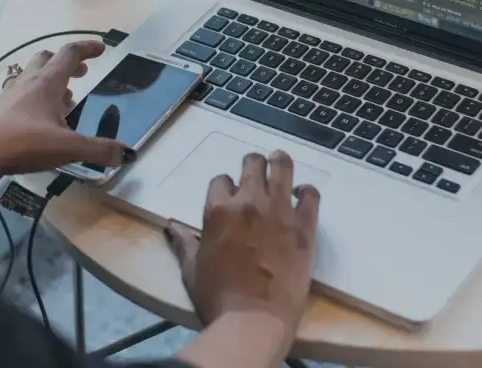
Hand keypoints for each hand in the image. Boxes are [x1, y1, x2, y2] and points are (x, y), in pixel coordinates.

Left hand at [0, 40, 131, 178]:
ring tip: (65, 98)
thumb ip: (99, 150)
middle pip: (47, 58)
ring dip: (51, 80)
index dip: (87, 48)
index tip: (101, 48)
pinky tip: (41, 119)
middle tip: (81, 73)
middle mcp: (28, 82)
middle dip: (67, 62)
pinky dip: (36, 98)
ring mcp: (11, 94)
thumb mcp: (68, 148)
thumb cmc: (24, 143)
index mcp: (47, 83)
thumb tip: (127, 154)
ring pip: (32, 75)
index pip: (70, 54)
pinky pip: (22, 94)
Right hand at [165, 151, 319, 348]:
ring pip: (282, 167)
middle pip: (252, 164)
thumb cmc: (218, 297)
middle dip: (252, 165)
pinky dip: (306, 191)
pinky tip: (303, 194)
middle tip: (255, 171)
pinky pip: (310, 195)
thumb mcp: (191, 269)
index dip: (224, 187)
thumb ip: (184, 243)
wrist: (254, 319)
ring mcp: (279, 212)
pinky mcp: (304, 226)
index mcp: (219, 210)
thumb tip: (171, 227)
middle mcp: (249, 202)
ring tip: (280, 163)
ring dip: (279, 162)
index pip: (221, 180)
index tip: (229, 197)